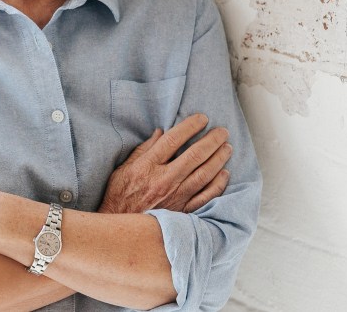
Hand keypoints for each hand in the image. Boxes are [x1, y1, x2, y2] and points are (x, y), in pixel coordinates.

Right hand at [98, 113, 231, 214]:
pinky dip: (217, 185)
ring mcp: (176, 197)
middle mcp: (164, 180)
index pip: (173, 140)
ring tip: (227, 148)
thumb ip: (143, 150)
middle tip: (222, 131)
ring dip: (218, 159)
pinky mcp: (183, 211)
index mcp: (148, 166)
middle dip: (211, 140)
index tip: (202, 118)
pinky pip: (206, 197)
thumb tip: (160, 133)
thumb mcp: (123, 169)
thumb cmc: (119, 197)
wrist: (122, 228)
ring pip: (204, 174)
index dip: (190, 126)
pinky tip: (224, 174)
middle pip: (194, 155)